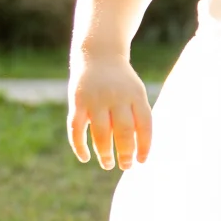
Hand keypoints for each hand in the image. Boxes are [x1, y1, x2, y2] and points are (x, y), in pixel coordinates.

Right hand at [67, 54, 152, 170]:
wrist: (99, 54)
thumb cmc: (122, 82)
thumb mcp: (136, 93)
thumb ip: (138, 118)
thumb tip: (137, 151)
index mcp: (136, 94)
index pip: (145, 124)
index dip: (145, 145)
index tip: (141, 161)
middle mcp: (116, 96)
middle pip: (123, 130)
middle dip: (125, 153)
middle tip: (125, 166)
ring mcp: (95, 99)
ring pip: (100, 133)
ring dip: (104, 153)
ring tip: (108, 164)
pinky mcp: (77, 101)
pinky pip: (76, 128)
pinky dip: (79, 146)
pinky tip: (85, 158)